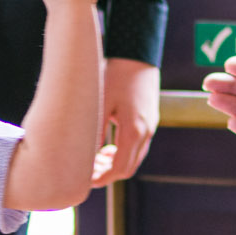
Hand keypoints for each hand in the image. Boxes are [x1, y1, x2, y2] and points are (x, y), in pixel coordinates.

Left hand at [93, 58, 159, 184]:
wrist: (137, 54)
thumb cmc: (115, 75)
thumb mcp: (100, 104)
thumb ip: (95, 133)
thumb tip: (84, 157)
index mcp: (134, 131)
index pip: (119, 168)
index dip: (102, 178)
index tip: (86, 181)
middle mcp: (146, 132)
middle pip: (128, 168)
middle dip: (108, 174)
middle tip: (88, 173)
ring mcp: (151, 126)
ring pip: (134, 158)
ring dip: (116, 164)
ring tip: (96, 160)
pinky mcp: (150, 120)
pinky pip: (138, 146)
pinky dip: (123, 153)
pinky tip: (108, 146)